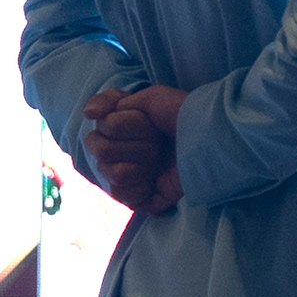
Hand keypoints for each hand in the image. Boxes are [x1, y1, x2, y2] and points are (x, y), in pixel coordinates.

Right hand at [80, 85, 187, 214]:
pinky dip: (137, 181)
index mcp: (123, 128)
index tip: (146, 119)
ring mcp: (129, 176)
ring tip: (158, 159)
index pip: (98, 124)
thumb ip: (111, 101)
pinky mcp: (138, 198)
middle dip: (129, 140)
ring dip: (137, 160)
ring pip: (107, 169)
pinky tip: (154, 177)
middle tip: (156, 139)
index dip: (122, 122)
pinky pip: (118, 191)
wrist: (209, 140)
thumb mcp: (149, 98)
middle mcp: (122, 152)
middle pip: (97, 146)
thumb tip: (88, 113)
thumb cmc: (185, 117)